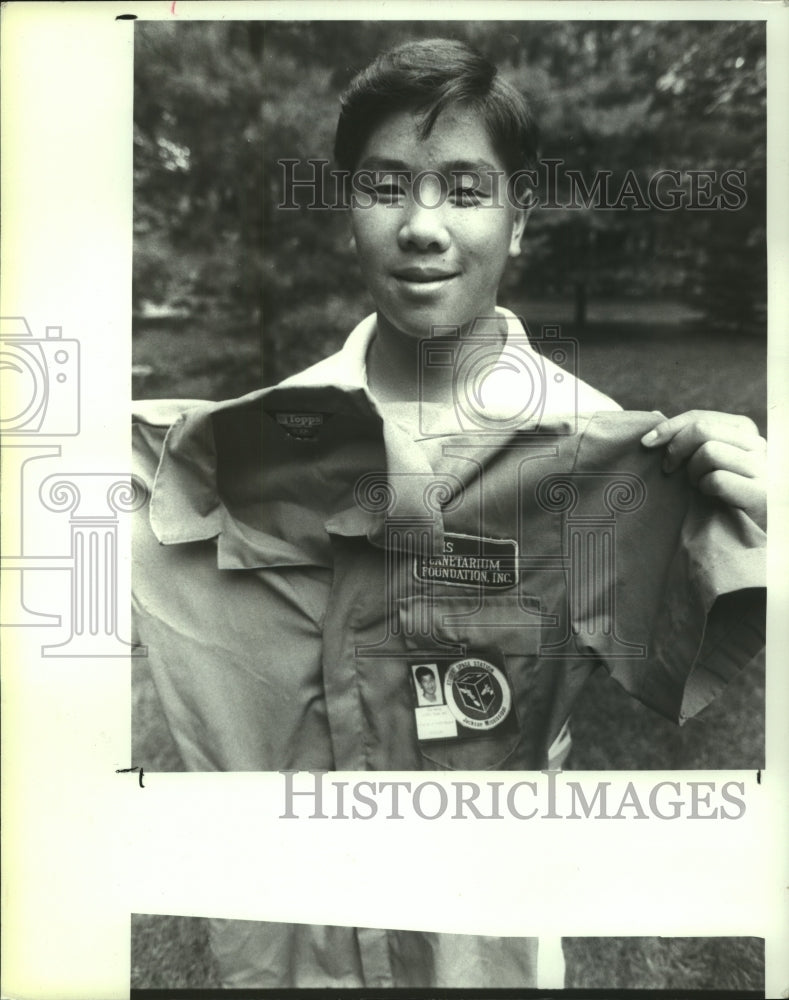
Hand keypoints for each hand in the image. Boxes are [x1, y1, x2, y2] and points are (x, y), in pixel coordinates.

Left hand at [641, 410, 765, 530]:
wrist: (747, 535)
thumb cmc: (721, 494)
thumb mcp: (705, 462)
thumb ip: (687, 440)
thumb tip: (654, 415)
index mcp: (744, 431)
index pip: (700, 417)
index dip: (668, 427)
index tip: (646, 443)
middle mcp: (758, 444)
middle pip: (702, 429)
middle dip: (676, 448)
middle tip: (668, 469)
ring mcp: (762, 467)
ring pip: (709, 451)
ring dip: (693, 472)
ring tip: (697, 486)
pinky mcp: (760, 493)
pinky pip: (717, 479)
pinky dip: (705, 489)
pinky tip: (710, 497)